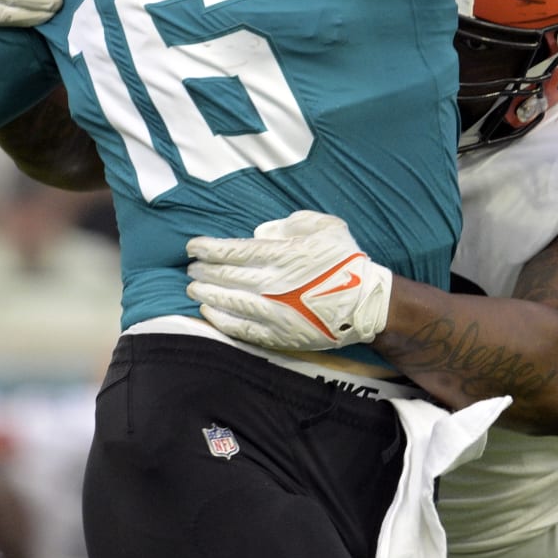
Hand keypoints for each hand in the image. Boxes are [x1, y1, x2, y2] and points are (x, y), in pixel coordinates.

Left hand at [186, 211, 392, 350]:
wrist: (366, 304)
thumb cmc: (346, 260)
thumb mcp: (324, 226)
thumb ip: (289, 223)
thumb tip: (260, 232)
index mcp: (281, 255)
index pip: (232, 251)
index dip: (207, 248)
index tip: (192, 246)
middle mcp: (271, 284)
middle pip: (225, 276)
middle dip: (202, 269)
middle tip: (191, 266)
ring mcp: (273, 312)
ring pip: (227, 302)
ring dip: (205, 292)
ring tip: (192, 286)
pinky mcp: (278, 335)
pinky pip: (240, 329)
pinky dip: (220, 319)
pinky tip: (208, 311)